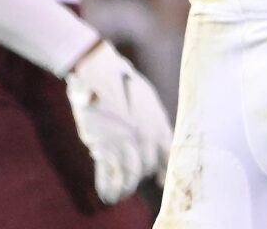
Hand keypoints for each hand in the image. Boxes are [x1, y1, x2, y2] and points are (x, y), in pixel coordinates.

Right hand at [64, 40, 170, 204]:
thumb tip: (159, 137)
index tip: (162, 181)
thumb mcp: (147, 99)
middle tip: (132, 182)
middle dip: (140, 176)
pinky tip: (108, 195)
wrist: (99, 71)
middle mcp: (145, 137)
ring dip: (126, 188)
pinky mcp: (104, 146)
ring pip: (131, 176)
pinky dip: (108, 188)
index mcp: (158, 124)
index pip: (168, 155)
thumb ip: (155, 121)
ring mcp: (125, 143)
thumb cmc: (122, 81)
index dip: (165, 170)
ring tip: (120, 194)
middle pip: (148, 167)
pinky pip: (109, 175)